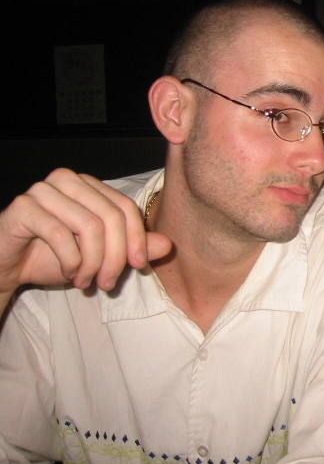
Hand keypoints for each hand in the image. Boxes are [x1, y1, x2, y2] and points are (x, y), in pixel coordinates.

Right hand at [0, 168, 171, 296]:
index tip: (139, 267)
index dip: (137, 239)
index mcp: (89, 185)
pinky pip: (60, 234)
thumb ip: (133, 247)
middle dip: (115, 257)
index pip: (125, 207)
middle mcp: (68, 180)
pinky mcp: (23, 207)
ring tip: (86, 281)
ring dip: (92, 262)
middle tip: (109, 283)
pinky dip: (70, 261)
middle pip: (110, 217)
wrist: (7, 267)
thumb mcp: (101, 255)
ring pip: (89, 226)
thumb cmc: (53, 257)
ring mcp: (43, 190)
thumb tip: (168, 245)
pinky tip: (68, 273)